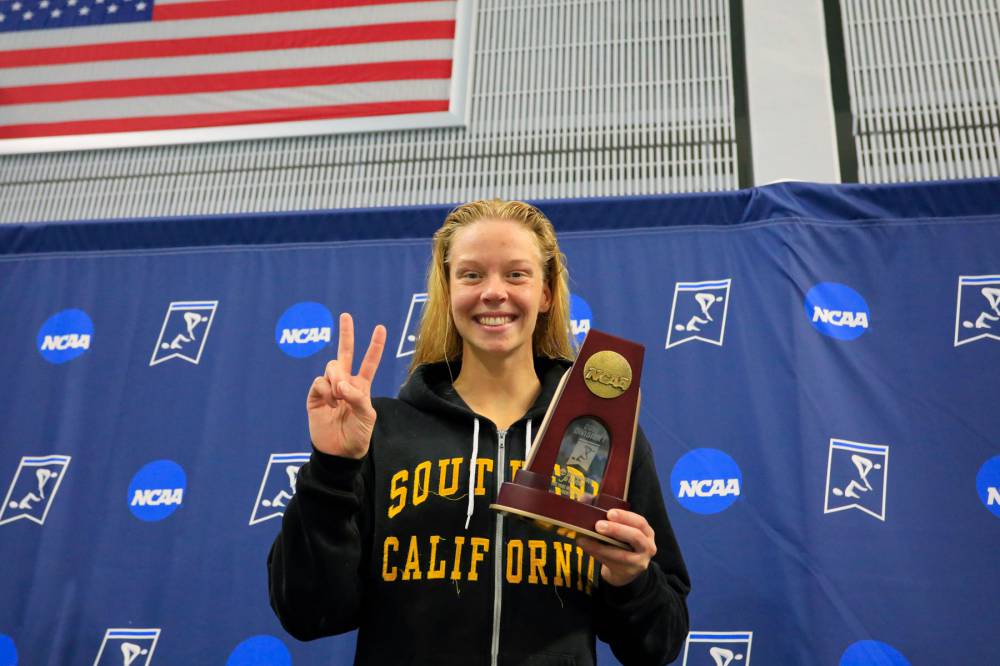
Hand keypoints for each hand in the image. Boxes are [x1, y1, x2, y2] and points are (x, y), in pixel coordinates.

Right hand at [307, 313, 385, 458]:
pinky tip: (331, 403)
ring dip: (338, 378)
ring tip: (340, 396)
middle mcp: (345, 383)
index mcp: (361, 386)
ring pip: (332, 367)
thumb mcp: (366, 415)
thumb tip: (341, 383)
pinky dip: (327, 390)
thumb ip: (357, 396)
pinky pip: (320, 382)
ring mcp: (329, 388)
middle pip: (345, 353)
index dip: (375, 346)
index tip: (381, 328)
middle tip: (346, 315)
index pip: (369, 362)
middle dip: (346, 334)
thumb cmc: (358, 435)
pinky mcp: (315, 396)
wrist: (339, 452)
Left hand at [576, 509, 656, 586]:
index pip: (640, 522)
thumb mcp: (618, 528)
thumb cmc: (620, 543)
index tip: (609, 513)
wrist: (624, 571)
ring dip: (602, 546)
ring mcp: (640, 561)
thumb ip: (603, 512)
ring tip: (585, 537)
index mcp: (646, 531)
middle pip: (636, 537)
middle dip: (616, 530)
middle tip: (598, 525)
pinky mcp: (628, 572)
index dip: (626, 517)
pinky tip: (585, 546)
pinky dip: (597, 554)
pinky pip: (612, 563)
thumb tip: (584, 498)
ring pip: (623, 554)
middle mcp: (647, 546)